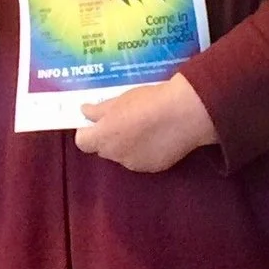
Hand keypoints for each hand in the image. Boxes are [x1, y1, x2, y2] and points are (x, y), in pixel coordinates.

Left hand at [74, 74, 218, 172]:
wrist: (185, 114)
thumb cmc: (149, 102)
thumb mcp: (120, 100)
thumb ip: (98, 110)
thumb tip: (84, 112)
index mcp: (104, 137)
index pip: (83, 142)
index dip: (88, 131)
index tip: (97, 120)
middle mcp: (116, 155)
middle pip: (103, 149)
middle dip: (108, 137)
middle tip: (123, 119)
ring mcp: (135, 164)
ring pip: (123, 155)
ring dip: (127, 144)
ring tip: (144, 126)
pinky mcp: (154, 168)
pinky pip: (142, 159)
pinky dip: (145, 150)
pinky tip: (158, 136)